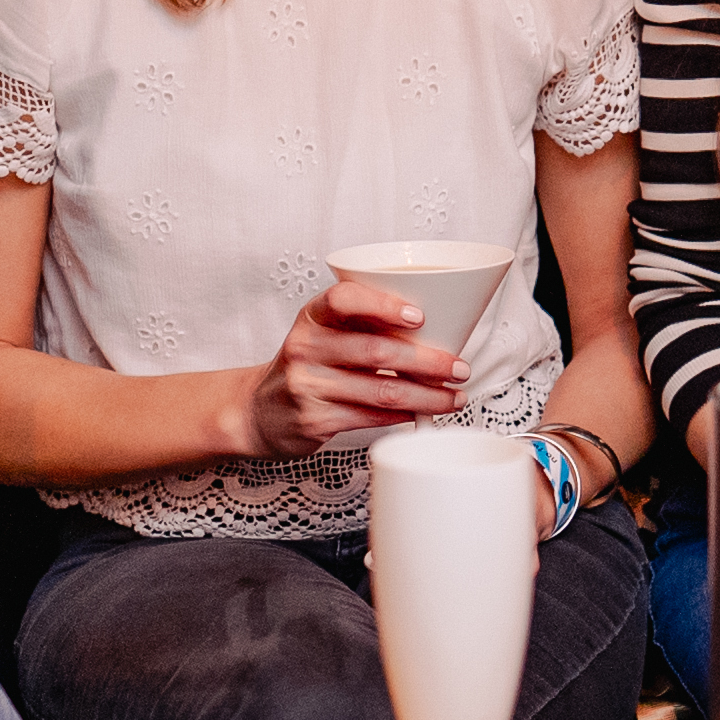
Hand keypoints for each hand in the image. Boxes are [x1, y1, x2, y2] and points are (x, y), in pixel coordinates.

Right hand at [231, 281, 474, 459]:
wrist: (258, 411)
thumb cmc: (307, 366)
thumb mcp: (323, 334)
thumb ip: (363, 325)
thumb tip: (436, 327)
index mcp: (312, 317)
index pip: (344, 299)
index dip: (383, 305)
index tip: (420, 316)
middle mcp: (305, 347)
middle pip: (376, 350)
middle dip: (428, 361)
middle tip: (460, 368)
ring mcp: (308, 385)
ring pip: (381, 389)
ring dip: (427, 395)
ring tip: (454, 397)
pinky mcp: (315, 420)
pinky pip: (371, 417)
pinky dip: (404, 415)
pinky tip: (422, 413)